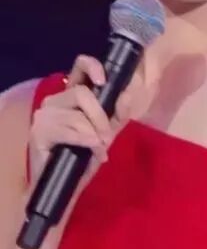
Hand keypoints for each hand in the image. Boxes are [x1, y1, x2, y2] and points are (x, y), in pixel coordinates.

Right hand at [27, 56, 134, 186]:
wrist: (66, 184)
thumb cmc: (86, 154)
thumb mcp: (109, 130)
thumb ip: (119, 112)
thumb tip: (126, 95)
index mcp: (73, 93)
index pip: (80, 65)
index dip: (92, 66)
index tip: (103, 81)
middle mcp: (55, 99)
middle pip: (82, 93)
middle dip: (101, 116)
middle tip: (108, 137)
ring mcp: (44, 115)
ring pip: (77, 115)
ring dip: (94, 134)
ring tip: (99, 148)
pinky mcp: (38, 132)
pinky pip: (68, 131)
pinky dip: (85, 141)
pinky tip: (92, 150)